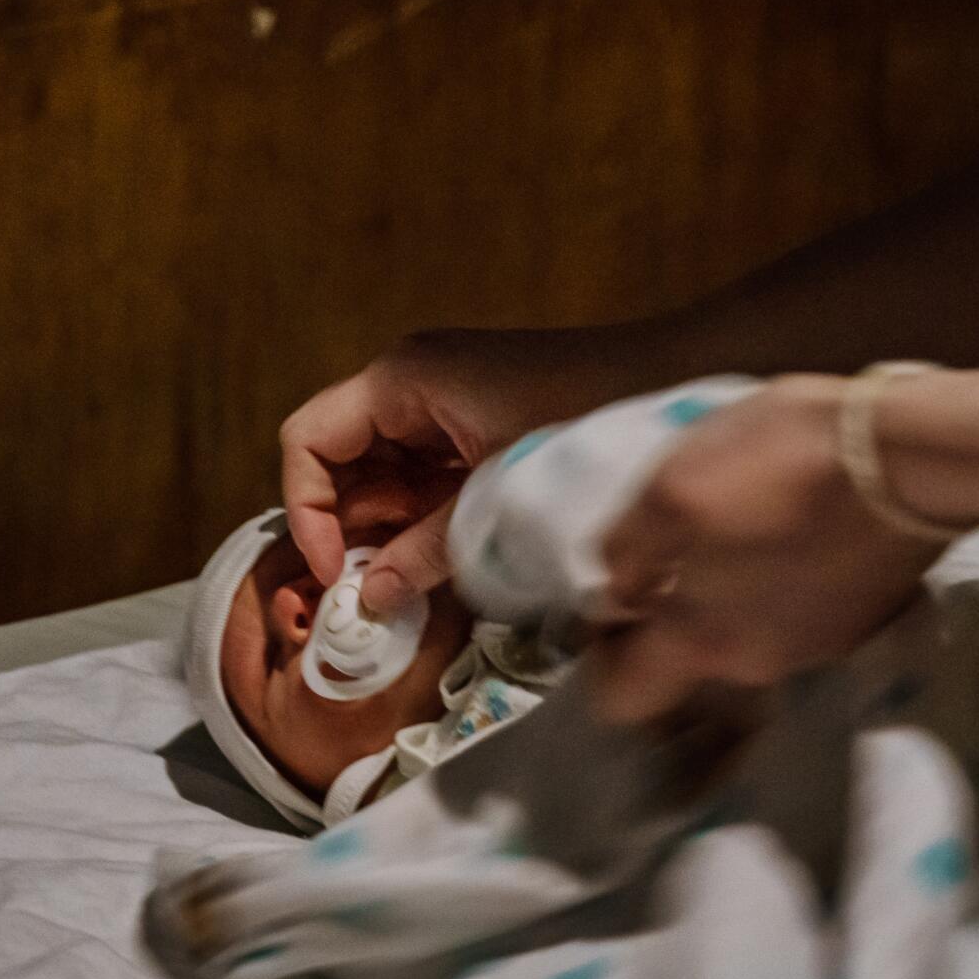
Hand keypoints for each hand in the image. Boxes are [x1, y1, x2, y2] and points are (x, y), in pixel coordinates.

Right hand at [280, 327, 641, 611]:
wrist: (671, 379)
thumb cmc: (586, 417)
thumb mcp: (497, 493)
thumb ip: (431, 549)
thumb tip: (373, 599)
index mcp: (403, 380)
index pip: (308, 440)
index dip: (308, 510)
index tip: (339, 572)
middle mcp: (412, 385)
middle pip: (341, 463)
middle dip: (351, 531)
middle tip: (377, 592)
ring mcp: (444, 407)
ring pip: (385, 479)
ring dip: (392, 533)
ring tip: (415, 585)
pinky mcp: (476, 429)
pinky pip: (426, 480)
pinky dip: (427, 522)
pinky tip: (448, 563)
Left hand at [593, 374, 945, 723]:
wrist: (916, 457)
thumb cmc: (779, 465)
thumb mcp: (674, 485)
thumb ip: (629, 549)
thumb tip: (615, 591)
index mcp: (700, 641)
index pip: (626, 701)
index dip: (605, 659)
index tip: (614, 607)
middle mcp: (754, 664)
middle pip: (691, 658)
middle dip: (677, 611)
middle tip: (683, 547)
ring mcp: (818, 647)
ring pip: (748, 631)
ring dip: (737, 589)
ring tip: (750, 523)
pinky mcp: (861, 619)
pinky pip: (798, 611)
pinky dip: (788, 579)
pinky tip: (801, 526)